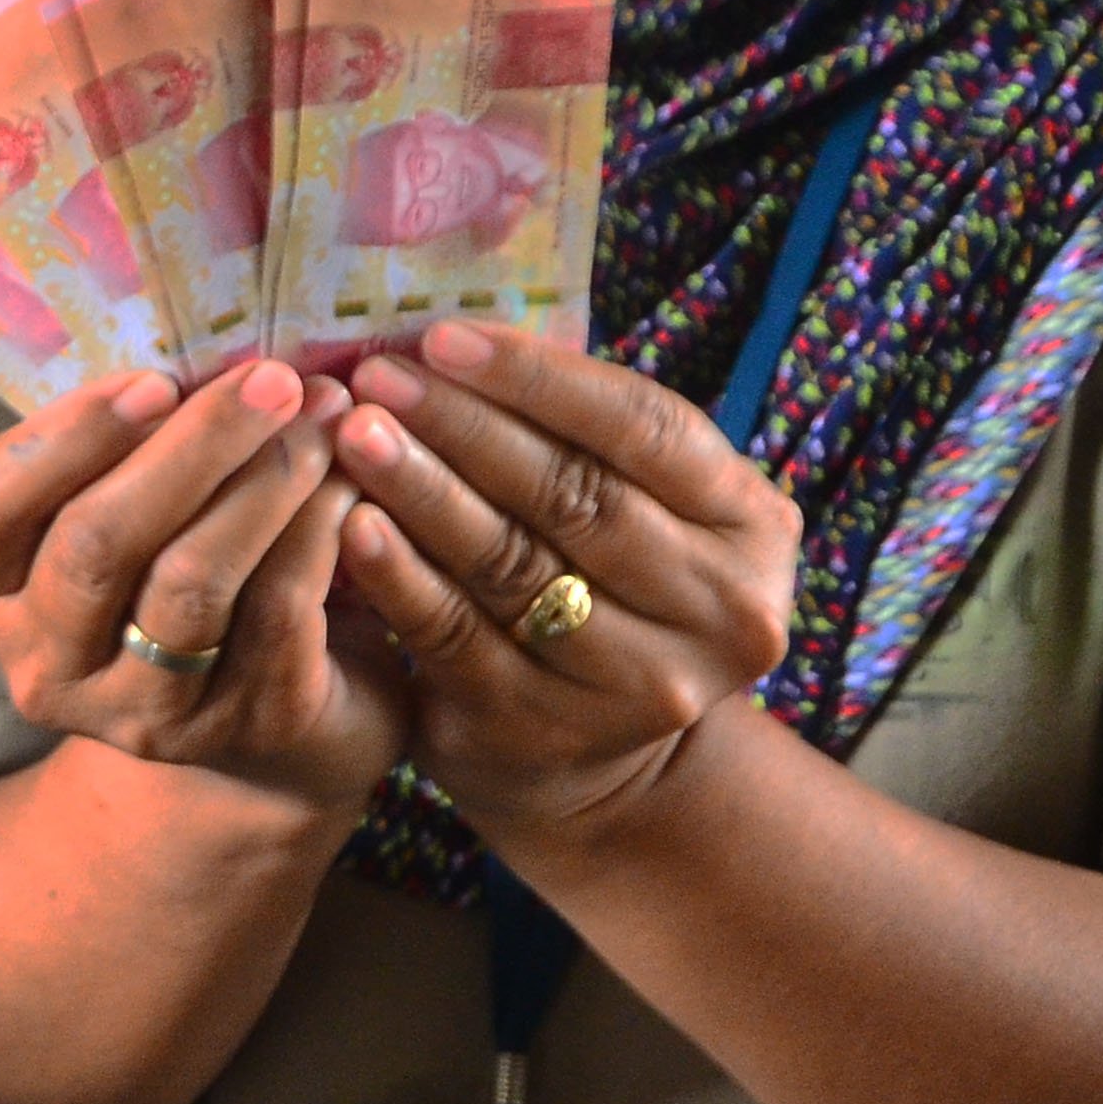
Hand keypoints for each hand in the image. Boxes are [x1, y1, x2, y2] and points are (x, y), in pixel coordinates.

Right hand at [0, 357, 402, 822]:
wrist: (283, 733)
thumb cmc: (194, 579)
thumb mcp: (135, 516)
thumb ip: (133, 448)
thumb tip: (203, 340)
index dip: (64, 437)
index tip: (154, 379)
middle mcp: (48, 663)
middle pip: (94, 543)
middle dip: (191, 447)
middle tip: (272, 378)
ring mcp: (140, 713)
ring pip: (189, 581)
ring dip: (265, 482)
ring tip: (325, 417)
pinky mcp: (242, 729)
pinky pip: (278, 615)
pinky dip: (320, 533)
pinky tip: (354, 484)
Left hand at [327, 319, 800, 842]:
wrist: (603, 766)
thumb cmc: (608, 588)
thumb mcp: (643, 511)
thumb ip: (586, 438)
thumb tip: (459, 337)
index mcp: (752, 529)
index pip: (646, 428)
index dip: (540, 378)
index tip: (443, 338)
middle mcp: (719, 611)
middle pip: (575, 494)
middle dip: (465, 426)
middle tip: (379, 376)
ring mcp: (639, 681)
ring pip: (512, 562)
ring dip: (423, 489)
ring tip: (355, 433)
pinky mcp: (548, 727)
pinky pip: (458, 634)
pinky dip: (400, 576)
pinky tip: (350, 526)